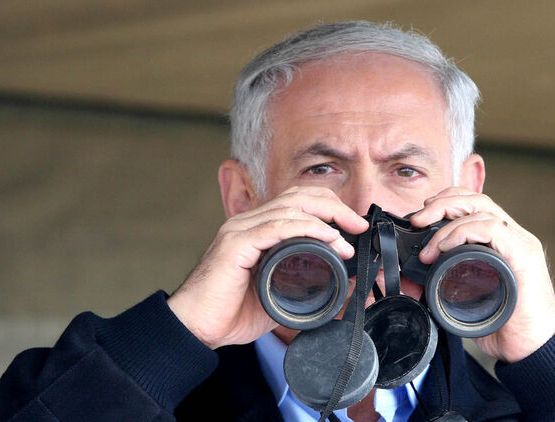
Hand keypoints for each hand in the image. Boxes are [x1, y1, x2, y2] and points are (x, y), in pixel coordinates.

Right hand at [167, 186, 367, 348]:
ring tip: (346, 238)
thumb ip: (307, 287)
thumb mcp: (280, 296)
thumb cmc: (231, 313)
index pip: (297, 201)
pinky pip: (276, 227)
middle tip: (357, 224)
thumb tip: (345, 286)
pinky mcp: (235, 245)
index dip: (328, 206)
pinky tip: (326, 238)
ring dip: (324, 220)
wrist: (197, 329)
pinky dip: (306, 230)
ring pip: (289, 208)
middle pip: (297, 196)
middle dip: (333, 206)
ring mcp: (240, 231)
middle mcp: (248, 223)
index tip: (353, 224)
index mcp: (257, 229)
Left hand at [410, 187, 554, 362]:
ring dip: (448, 222)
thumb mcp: (464, 300)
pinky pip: (491, 228)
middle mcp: (512, 236)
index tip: (421, 216)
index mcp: (500, 241)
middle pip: (476, 199)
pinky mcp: (524, 254)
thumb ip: (441, 286)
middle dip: (441, 203)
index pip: (473, 204)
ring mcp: (520, 243)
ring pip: (482, 209)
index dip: (446, 202)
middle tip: (417, 220)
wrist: (533, 348)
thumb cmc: (504, 324)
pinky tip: (446, 248)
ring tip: (429, 247)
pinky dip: (463, 233)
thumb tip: (409, 281)